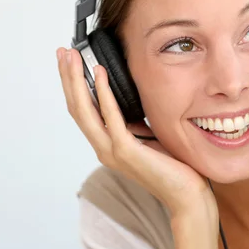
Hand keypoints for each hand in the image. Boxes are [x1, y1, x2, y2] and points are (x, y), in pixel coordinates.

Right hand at [57, 47, 216, 215]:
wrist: (186, 196)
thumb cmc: (172, 167)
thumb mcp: (147, 135)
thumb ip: (132, 121)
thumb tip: (126, 96)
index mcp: (107, 144)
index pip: (82, 111)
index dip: (72, 85)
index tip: (69, 61)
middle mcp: (104, 148)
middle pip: (76, 108)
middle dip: (68, 78)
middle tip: (62, 52)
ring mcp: (112, 151)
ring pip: (85, 111)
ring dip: (76, 81)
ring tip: (72, 57)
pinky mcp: (126, 152)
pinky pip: (110, 118)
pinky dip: (103, 93)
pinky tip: (100, 74)